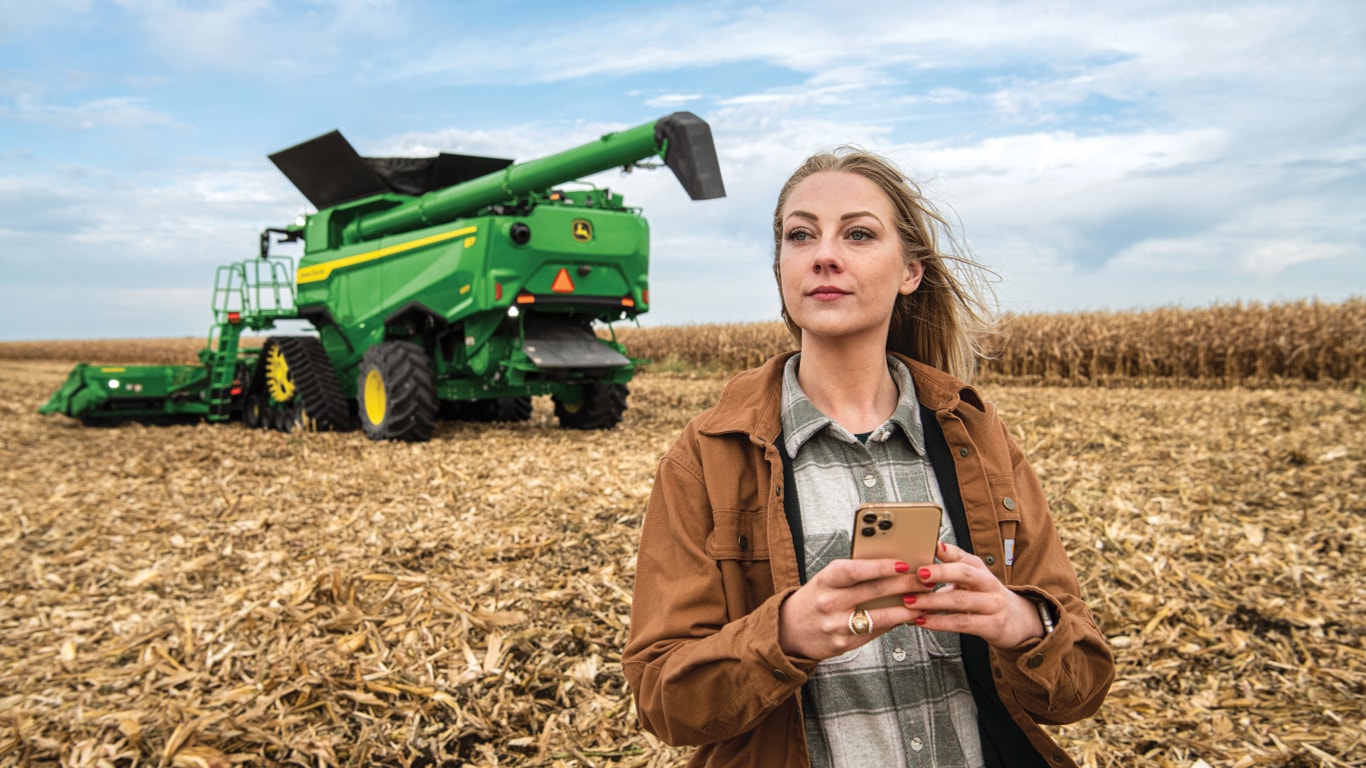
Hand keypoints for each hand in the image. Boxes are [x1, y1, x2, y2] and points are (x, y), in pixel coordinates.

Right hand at [778, 558, 933, 660]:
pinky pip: (875, 632)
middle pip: (873, 592)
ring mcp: (836, 625)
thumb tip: (891, 566)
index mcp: (825, 580)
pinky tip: (907, 617)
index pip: (855, 570)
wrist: (789, 630)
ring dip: (906, 609)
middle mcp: (829, 602)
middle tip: (925, 580)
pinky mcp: (843, 644)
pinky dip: (894, 624)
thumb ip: (854, 573)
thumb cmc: (815, 598)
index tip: (903, 564)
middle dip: (904, 585)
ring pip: (879, 617)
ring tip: (924, 601)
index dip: (880, 566)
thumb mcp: (827, 580)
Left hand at [903, 541, 1045, 647]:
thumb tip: (911, 569)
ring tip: (910, 601)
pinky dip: (940, 622)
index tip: (932, 545)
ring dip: (932, 601)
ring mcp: (992, 604)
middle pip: (965, 573)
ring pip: (960, 600)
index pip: (963, 555)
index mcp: (978, 568)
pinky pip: (962, 623)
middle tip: (918, 573)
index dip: (948, 550)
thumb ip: (946, 573)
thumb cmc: (985, 597)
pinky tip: (922, 620)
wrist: (1018, 621)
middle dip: (940, 572)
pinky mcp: (992, 625)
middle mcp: (987, 582)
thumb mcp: (970, 581)